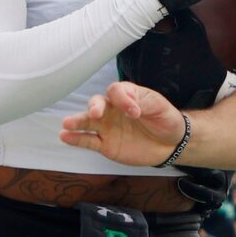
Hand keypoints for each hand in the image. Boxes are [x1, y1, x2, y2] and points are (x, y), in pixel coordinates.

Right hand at [61, 81, 187, 167]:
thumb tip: (130, 107)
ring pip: (88, 122)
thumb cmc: (165, 119)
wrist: (170, 144)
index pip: (116, 91)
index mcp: (126, 96)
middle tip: (96, 113)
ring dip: (77, 122)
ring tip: (67, 124)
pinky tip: (65, 136)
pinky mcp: (105, 145)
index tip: (135, 112)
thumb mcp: (159, 106)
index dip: (123, 99)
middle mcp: (112, 110)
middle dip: (95, 107)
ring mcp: (107, 127)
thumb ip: (143, 102)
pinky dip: (76, 139)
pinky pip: (88, 141)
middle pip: (97, 103)